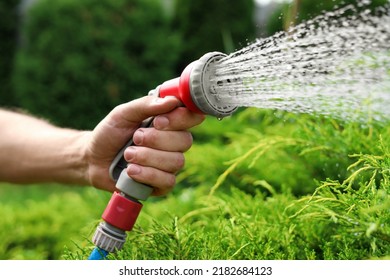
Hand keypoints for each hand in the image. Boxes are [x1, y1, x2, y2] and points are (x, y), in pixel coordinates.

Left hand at [84, 95, 204, 194]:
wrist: (92, 159)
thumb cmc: (110, 133)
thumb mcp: (123, 113)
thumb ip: (146, 105)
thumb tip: (172, 101)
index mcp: (169, 122)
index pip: (191, 117)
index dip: (180, 119)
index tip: (158, 121)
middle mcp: (174, 143)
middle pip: (185, 141)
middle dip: (156, 140)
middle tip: (135, 138)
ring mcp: (169, 164)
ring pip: (176, 162)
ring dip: (148, 157)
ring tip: (128, 155)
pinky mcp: (162, 184)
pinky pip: (168, 181)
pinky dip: (148, 175)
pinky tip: (131, 171)